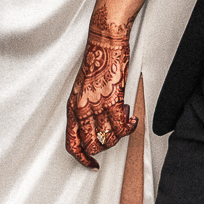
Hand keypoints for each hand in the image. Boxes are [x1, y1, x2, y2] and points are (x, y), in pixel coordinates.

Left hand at [66, 5, 138, 168]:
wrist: (105, 40)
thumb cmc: (96, 60)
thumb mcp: (82, 88)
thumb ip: (85, 108)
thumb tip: (96, 126)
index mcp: (73, 106)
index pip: (72, 143)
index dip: (82, 158)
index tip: (92, 164)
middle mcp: (82, 108)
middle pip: (92, 145)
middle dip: (106, 145)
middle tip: (114, 134)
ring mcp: (97, 105)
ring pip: (109, 138)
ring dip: (119, 134)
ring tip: (124, 120)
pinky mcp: (112, 99)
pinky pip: (122, 126)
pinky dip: (129, 126)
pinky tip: (131, 118)